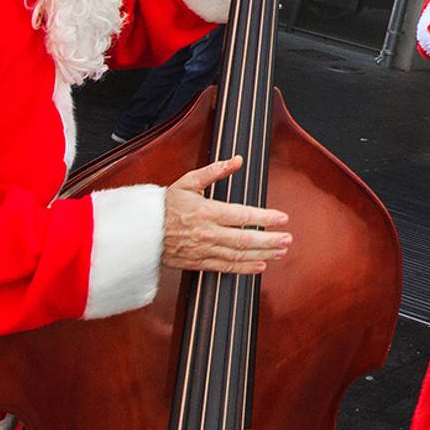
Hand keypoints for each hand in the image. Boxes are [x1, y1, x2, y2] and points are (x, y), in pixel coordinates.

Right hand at [163, 155, 289, 273]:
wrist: (141, 231)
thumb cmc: (165, 205)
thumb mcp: (189, 182)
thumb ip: (215, 171)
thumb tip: (237, 160)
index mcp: (206, 211)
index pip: (242, 215)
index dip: (265, 217)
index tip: (282, 218)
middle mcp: (207, 233)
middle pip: (244, 239)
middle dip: (270, 240)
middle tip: (288, 239)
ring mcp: (203, 250)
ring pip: (238, 255)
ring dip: (262, 254)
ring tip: (281, 252)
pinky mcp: (198, 263)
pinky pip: (224, 268)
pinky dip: (244, 269)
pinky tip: (260, 266)